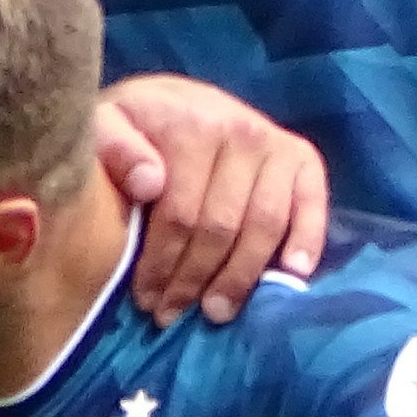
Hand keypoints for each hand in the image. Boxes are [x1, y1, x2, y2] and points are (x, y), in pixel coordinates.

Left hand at [94, 75, 330, 324]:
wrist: (167, 101)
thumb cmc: (131, 129)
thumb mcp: (103, 127)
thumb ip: (113, 148)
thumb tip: (149, 184)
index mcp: (192, 124)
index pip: (181, 213)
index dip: (162, 265)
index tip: (145, 299)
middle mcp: (241, 130)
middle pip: (222, 227)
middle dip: (194, 280)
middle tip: (170, 315)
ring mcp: (275, 144)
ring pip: (264, 226)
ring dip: (240, 277)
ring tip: (216, 312)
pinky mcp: (302, 158)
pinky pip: (312, 204)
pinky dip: (307, 240)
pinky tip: (291, 275)